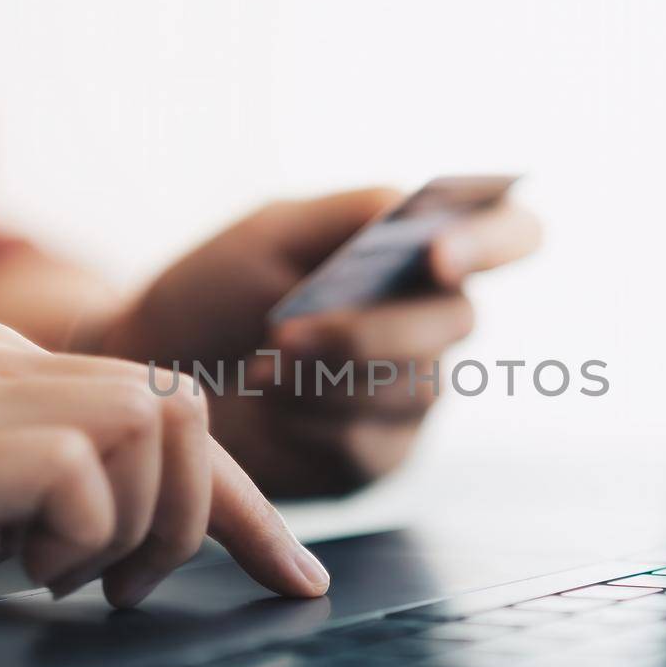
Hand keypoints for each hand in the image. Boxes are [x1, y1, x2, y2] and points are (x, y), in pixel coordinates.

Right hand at [0, 320, 327, 654]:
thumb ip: (54, 490)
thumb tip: (166, 522)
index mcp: (0, 365)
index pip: (165, 411)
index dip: (243, 502)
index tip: (292, 574)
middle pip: (184, 406)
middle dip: (206, 515)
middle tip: (128, 588)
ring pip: (154, 423)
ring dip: (142, 529)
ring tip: (62, 581)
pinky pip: (84, 470)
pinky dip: (80, 539)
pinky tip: (15, 575)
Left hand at [101, 188, 540, 496]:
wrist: (153, 372)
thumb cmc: (215, 290)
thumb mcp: (272, 231)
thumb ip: (348, 215)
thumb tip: (412, 209)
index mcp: (423, 252)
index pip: (512, 234)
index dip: (494, 244)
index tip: (437, 257)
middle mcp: (433, 323)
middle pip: (456, 321)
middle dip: (371, 328)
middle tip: (287, 329)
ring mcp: (413, 394)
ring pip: (412, 387)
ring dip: (330, 376)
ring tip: (260, 366)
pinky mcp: (379, 457)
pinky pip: (372, 443)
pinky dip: (313, 423)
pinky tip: (270, 407)